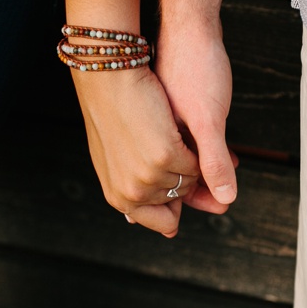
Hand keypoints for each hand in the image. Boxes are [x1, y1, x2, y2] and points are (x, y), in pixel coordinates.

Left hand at [72, 65, 201, 236]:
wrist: (110, 77)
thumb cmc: (117, 113)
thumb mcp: (121, 157)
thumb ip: (141, 192)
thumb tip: (169, 230)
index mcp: (119, 196)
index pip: (161, 222)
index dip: (176, 207)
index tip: (181, 190)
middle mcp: (132, 193)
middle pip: (180, 198)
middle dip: (184, 177)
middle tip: (174, 148)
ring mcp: (148, 177)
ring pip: (190, 180)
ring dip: (191, 160)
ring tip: (175, 135)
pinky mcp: (164, 157)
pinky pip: (197, 163)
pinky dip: (197, 147)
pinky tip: (181, 128)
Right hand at [155, 16, 237, 213]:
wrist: (188, 23)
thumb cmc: (196, 67)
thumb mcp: (208, 120)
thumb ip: (213, 159)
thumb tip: (226, 198)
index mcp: (153, 142)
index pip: (168, 187)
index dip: (195, 197)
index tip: (221, 204)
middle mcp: (148, 135)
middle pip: (171, 176)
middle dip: (198, 186)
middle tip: (224, 198)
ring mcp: (156, 120)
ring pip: (178, 158)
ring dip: (201, 168)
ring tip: (226, 174)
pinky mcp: (166, 106)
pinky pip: (181, 138)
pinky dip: (200, 148)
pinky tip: (221, 151)